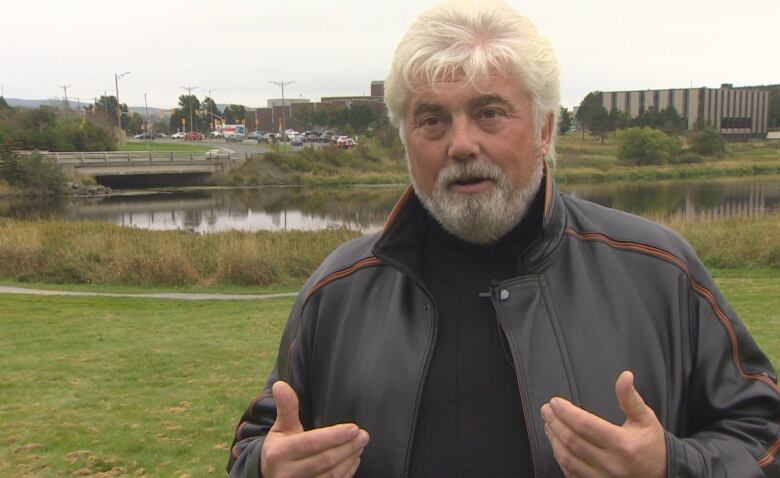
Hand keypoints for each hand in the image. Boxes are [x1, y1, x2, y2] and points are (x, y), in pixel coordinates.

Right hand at [261, 381, 369, 477]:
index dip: (334, 436)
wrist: (269, 476)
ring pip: (331, 475)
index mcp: (279, 453)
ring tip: (360, 446)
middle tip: (364, 436)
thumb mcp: (281, 427)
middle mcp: (287, 473)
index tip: (353, 428)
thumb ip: (286, 407)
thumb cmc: (280, 447)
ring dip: (349, 460)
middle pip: (325, 460)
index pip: (311, 443)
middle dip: (347, 447)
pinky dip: (346, 473)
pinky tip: (354, 460)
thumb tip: (280, 384)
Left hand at [540, 371, 665, 477]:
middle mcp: (611, 464)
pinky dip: (560, 458)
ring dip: (553, 439)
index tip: (555, 402)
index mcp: (622, 444)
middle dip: (554, 423)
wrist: (665, 475)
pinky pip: (571, 473)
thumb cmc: (653, 446)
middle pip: (572, 441)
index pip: (585, 425)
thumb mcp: (646, 419)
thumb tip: (624, 376)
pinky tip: (556, 444)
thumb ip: (630, 398)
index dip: (566, 412)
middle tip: (546, 410)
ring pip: (568, 459)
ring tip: (548, 424)